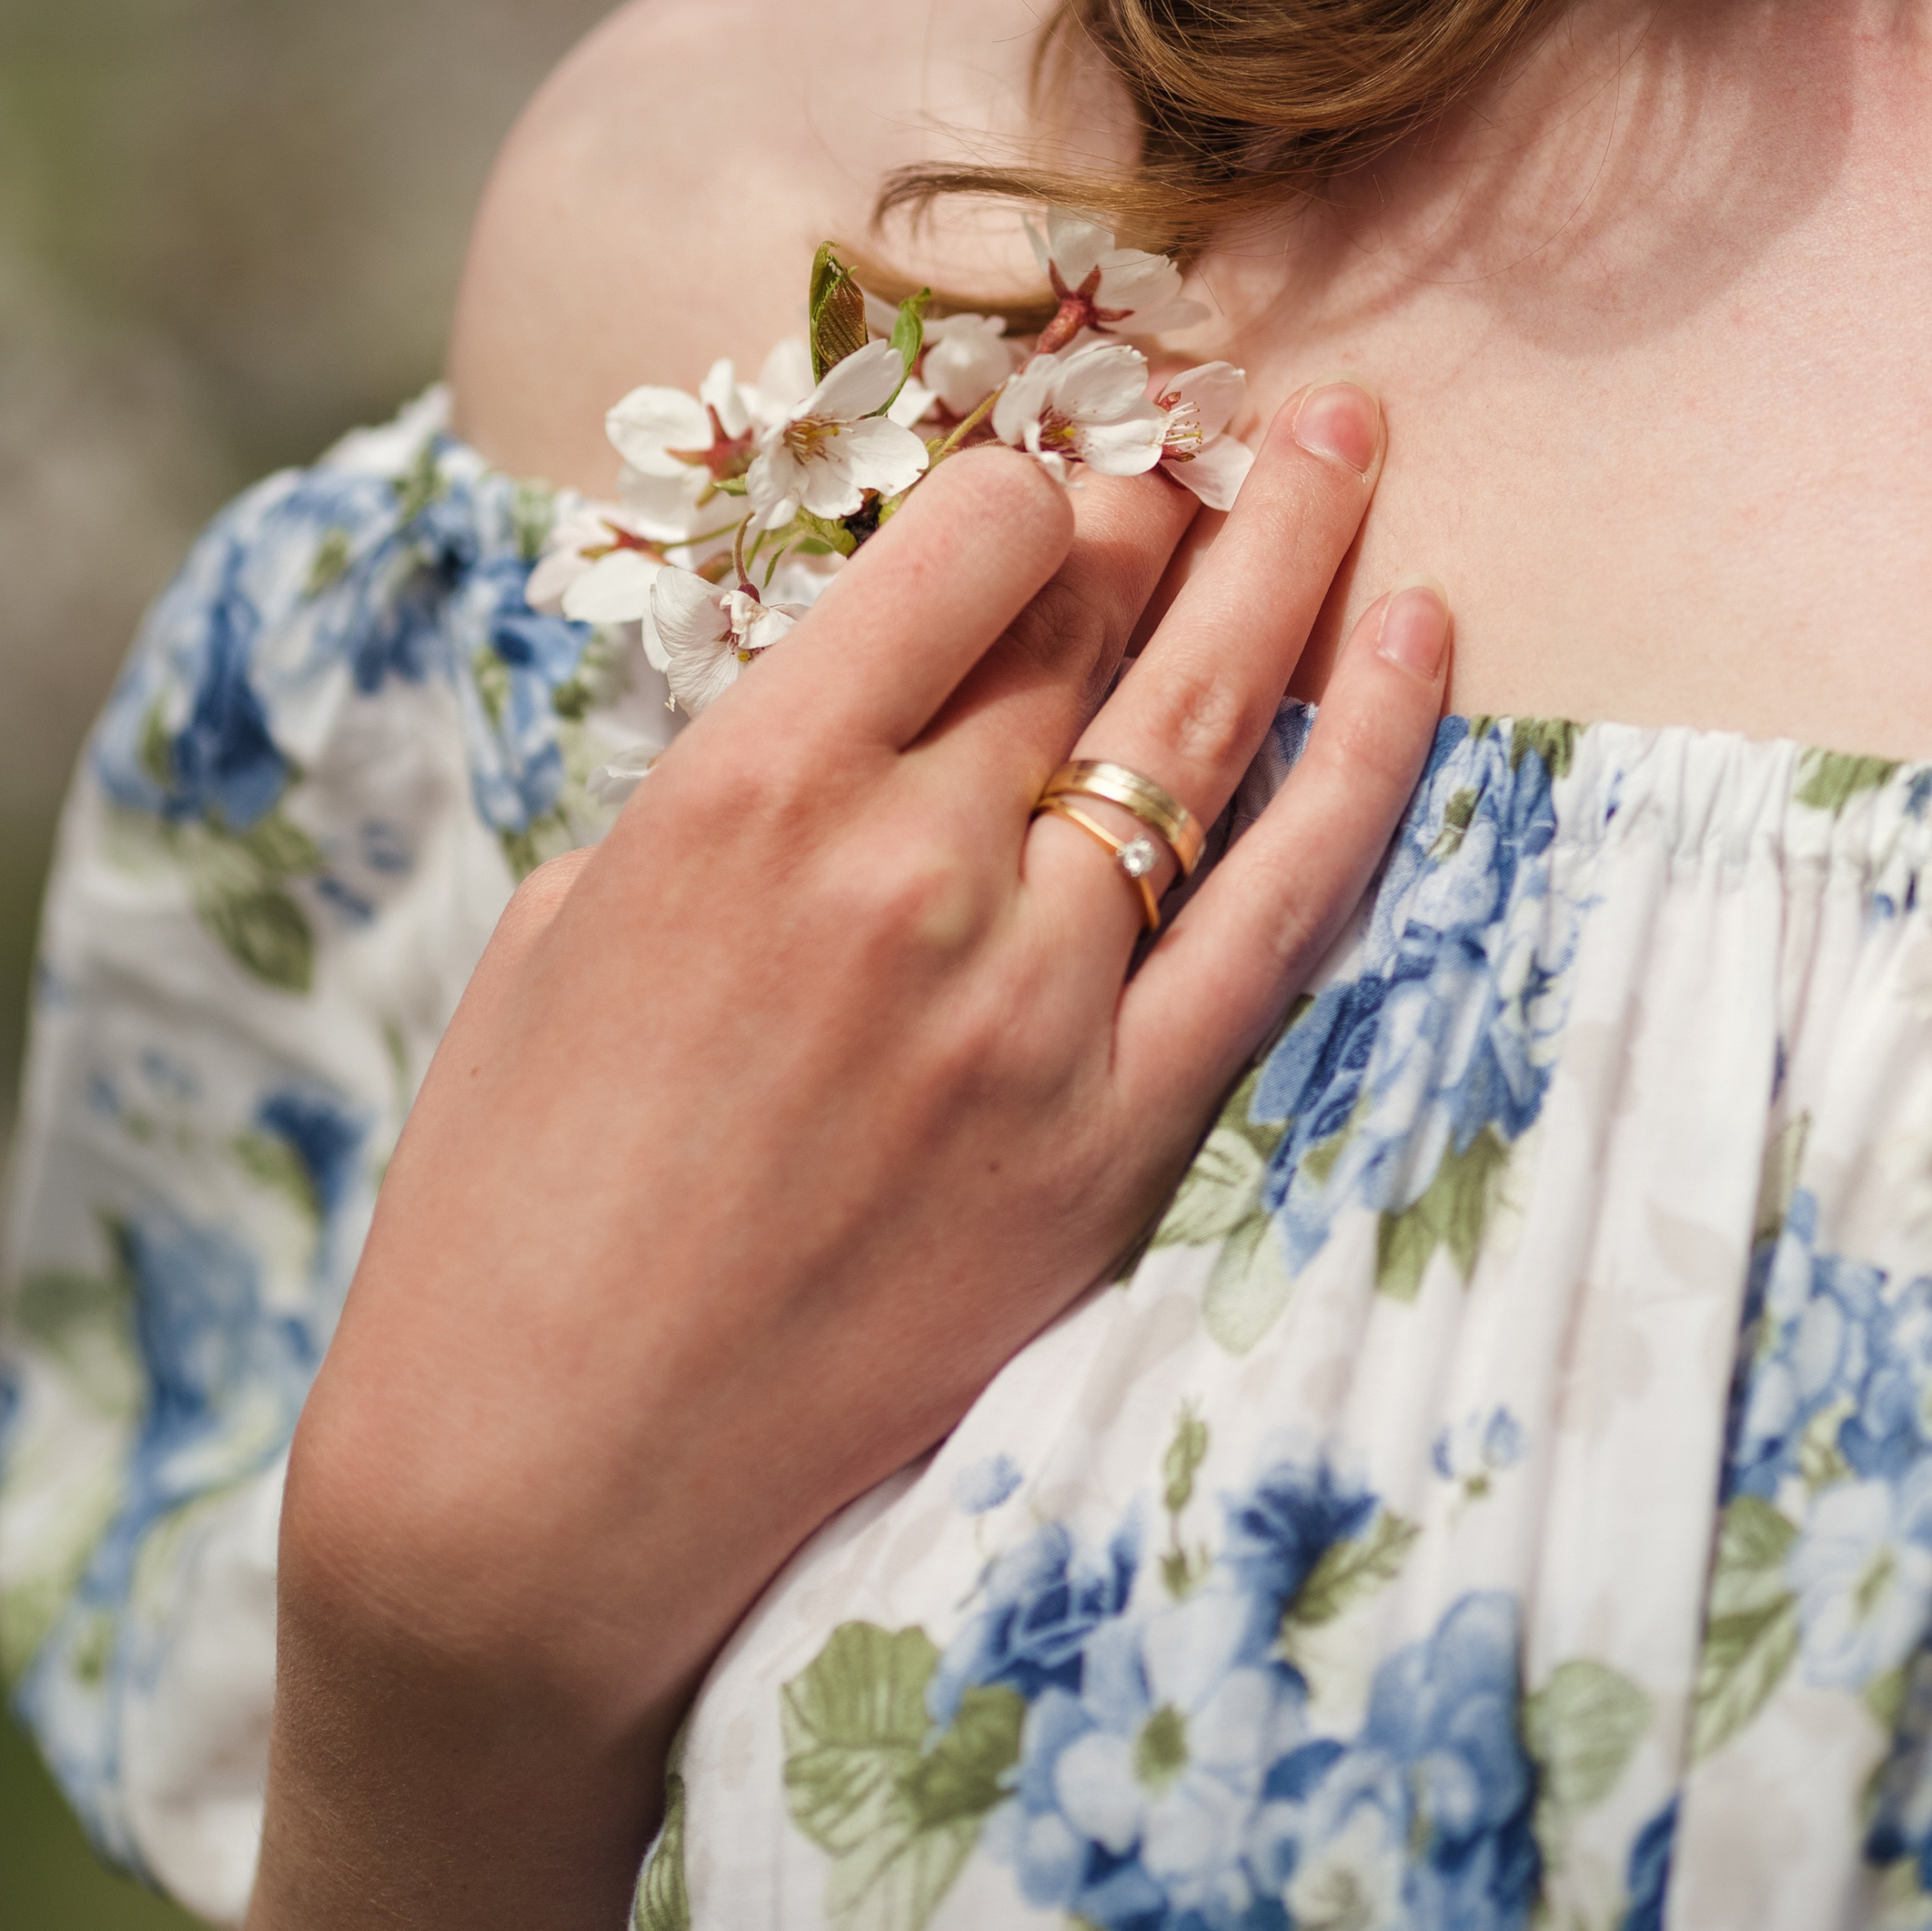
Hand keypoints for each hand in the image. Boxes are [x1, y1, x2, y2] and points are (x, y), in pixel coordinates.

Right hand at [197, 382, 1448, 1930]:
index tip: (1039, 504)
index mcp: (746, 790)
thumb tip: (876, 703)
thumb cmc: (507, 1204)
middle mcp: (910, 867)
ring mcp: (1035, 1003)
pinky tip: (1424, 629)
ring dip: (1297, 552)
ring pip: (1215, 715)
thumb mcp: (569, 925)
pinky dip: (1372, 752)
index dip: (1021, 491)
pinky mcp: (1118, 1136)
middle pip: (1098, 607)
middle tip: (1241, 427)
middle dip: (1169, 493)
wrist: (541, 1503)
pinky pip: (1285, 906)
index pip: (966, 543)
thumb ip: (738, 790)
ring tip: (1356, 435)